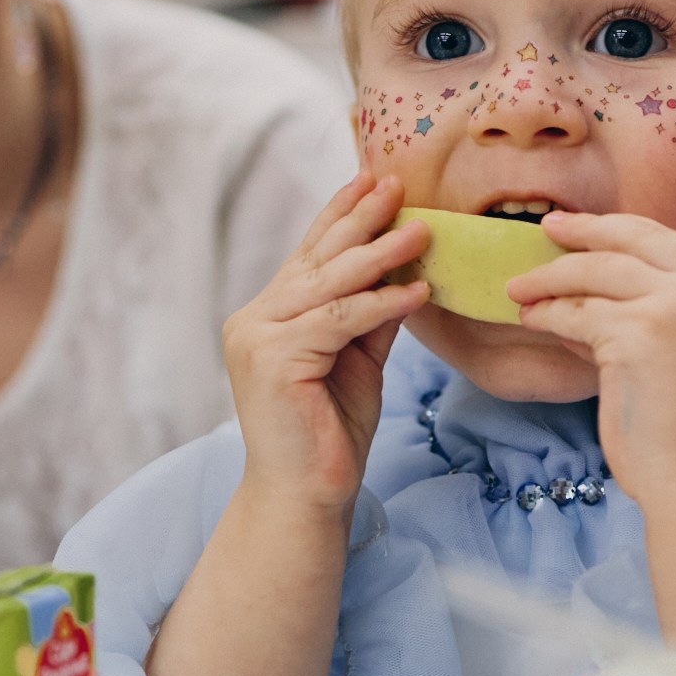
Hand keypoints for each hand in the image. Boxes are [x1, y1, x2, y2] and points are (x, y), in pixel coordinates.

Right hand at [221, 172, 428, 512]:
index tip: (372, 180)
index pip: (309, 255)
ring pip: (329, 284)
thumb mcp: (358, 360)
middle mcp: (254, 319)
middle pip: (317, 260)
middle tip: (395, 184)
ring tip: (422, 229)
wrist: (306, 496)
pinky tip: (417, 290)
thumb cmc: (331, 434)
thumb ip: (371, 315)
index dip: (340, 215)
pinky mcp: (273, 358)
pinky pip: (339, 320)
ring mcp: (257, 336)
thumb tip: (406, 268)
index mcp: (268, 316)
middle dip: (359, 219)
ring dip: (380, 254)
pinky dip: (382, 304)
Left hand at [508, 211, 675, 502]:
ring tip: (518, 287)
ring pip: (600, 272)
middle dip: (587, 231)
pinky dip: (549, 314)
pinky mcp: (639, 335)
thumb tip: (586, 304)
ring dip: (553, 276)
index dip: (626, 233)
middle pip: (639, 240)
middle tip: (548, 227)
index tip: (589, 230)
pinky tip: (530, 318)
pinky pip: (579, 313)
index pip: (674, 246)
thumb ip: (655, 327)